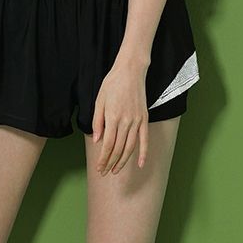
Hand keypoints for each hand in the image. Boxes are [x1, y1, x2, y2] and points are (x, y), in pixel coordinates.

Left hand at [92, 58, 149, 174]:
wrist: (130, 71)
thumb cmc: (112, 83)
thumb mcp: (99, 100)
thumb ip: (98, 121)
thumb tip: (97, 141)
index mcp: (112, 117)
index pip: (107, 145)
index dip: (103, 159)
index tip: (100, 168)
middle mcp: (125, 121)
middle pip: (118, 149)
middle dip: (111, 163)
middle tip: (105, 172)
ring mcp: (136, 121)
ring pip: (130, 147)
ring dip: (123, 161)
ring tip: (116, 170)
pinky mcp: (144, 118)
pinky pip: (144, 139)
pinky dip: (143, 153)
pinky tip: (141, 164)